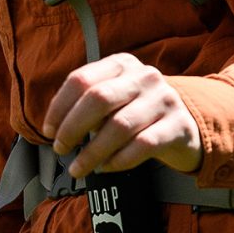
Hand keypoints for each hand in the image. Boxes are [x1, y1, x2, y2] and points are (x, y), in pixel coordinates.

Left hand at [42, 53, 202, 179]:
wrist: (185, 124)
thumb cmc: (138, 113)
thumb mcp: (115, 97)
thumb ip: (88, 104)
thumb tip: (56, 129)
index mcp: (122, 64)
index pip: (81, 80)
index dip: (59, 108)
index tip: (48, 131)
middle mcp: (145, 77)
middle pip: (99, 99)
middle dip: (72, 128)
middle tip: (61, 149)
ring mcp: (164, 99)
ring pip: (120, 126)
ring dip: (92, 152)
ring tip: (79, 167)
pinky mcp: (178, 125)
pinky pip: (143, 145)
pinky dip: (119, 160)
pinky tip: (106, 167)